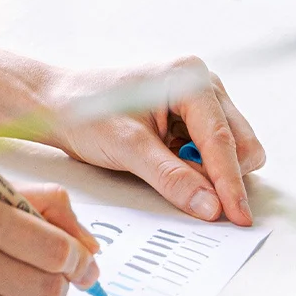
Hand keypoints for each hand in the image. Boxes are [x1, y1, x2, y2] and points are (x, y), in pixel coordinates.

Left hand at [43, 60, 265, 226]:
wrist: (54, 103)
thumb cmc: (83, 113)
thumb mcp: (126, 148)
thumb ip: (171, 178)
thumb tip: (212, 207)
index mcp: (189, 79)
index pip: (223, 139)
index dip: (231, 183)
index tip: (238, 217)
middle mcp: (202, 84)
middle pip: (240, 143)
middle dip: (222, 174)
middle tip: (187, 192)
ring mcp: (200, 100)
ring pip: (231, 149)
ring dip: (208, 170)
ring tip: (161, 165)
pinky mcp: (190, 117)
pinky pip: (211, 151)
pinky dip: (196, 166)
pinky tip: (162, 160)